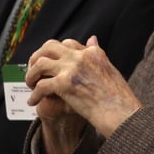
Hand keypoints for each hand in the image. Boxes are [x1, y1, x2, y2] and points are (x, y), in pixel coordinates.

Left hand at [26, 36, 141, 138]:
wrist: (123, 114)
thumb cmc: (119, 98)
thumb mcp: (110, 69)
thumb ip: (98, 53)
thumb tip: (92, 38)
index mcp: (92, 53)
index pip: (67, 44)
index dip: (55, 52)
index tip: (50, 62)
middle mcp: (80, 57)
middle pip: (49, 47)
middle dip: (37, 57)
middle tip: (33, 70)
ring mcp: (71, 69)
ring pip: (40, 63)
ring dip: (31, 74)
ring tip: (30, 85)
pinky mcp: (64, 84)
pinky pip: (41, 86)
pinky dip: (34, 94)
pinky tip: (33, 102)